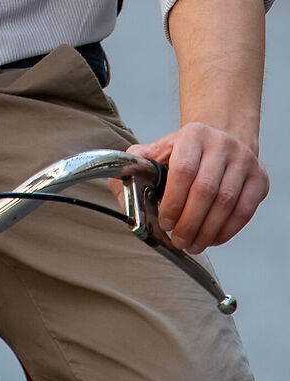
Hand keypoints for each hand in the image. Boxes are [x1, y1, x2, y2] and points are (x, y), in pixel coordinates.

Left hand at [130, 124, 267, 253]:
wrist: (224, 136)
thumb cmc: (187, 149)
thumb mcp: (159, 149)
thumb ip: (137, 165)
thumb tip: (119, 183)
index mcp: (192, 136)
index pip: (183, 171)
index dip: (173, 201)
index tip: (165, 221)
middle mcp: (222, 146)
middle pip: (206, 191)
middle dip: (189, 221)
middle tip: (178, 239)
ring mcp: (244, 162)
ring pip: (227, 204)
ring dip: (208, 230)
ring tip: (193, 244)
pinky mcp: (260, 179)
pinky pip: (245, 211)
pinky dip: (227, 230)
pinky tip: (212, 238)